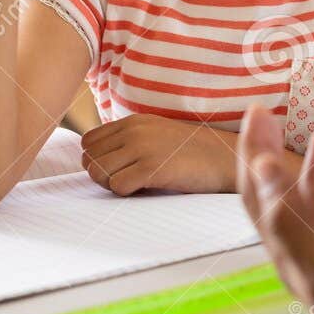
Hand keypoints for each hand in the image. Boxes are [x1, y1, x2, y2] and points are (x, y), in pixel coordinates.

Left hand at [81, 115, 238, 194]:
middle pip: (90, 160)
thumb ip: (126, 140)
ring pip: (99, 174)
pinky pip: (117, 186)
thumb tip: (91, 159)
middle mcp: (134, 131)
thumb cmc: (190, 153)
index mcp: (133, 121)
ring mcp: (142, 148)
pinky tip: (147, 187)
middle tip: (128, 179)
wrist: (225, 159)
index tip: (118, 168)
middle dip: (103, 174)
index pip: (88, 142)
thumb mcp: (156, 134)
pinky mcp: (152, 168)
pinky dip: (127, 192)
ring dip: (114, 185)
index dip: (98, 159)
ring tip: (137, 183)